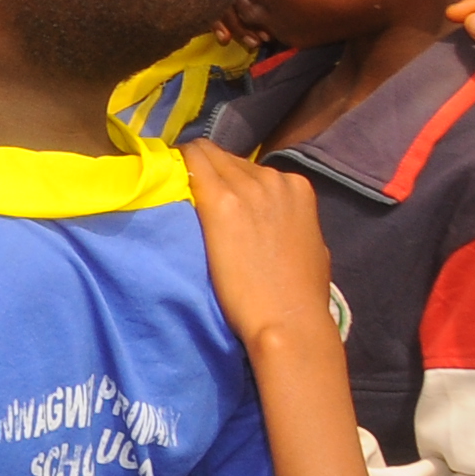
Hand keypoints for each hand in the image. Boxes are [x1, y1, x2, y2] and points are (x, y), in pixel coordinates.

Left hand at [183, 142, 341, 351]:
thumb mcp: (310, 244)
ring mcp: (247, 187)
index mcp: (298, 188)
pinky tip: (163, 175)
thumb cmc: (301, 294)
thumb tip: (272, 217)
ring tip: (176, 189)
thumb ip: (289, 220)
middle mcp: (273, 180)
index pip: (250, 167)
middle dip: (210, 172)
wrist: (288, 319)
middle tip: (192, 193)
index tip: (214, 192)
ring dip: (193, 170)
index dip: (229, 179)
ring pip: (206, 155)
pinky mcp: (220, 201)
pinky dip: (177, 164)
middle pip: (226, 159)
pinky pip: (192, 162)